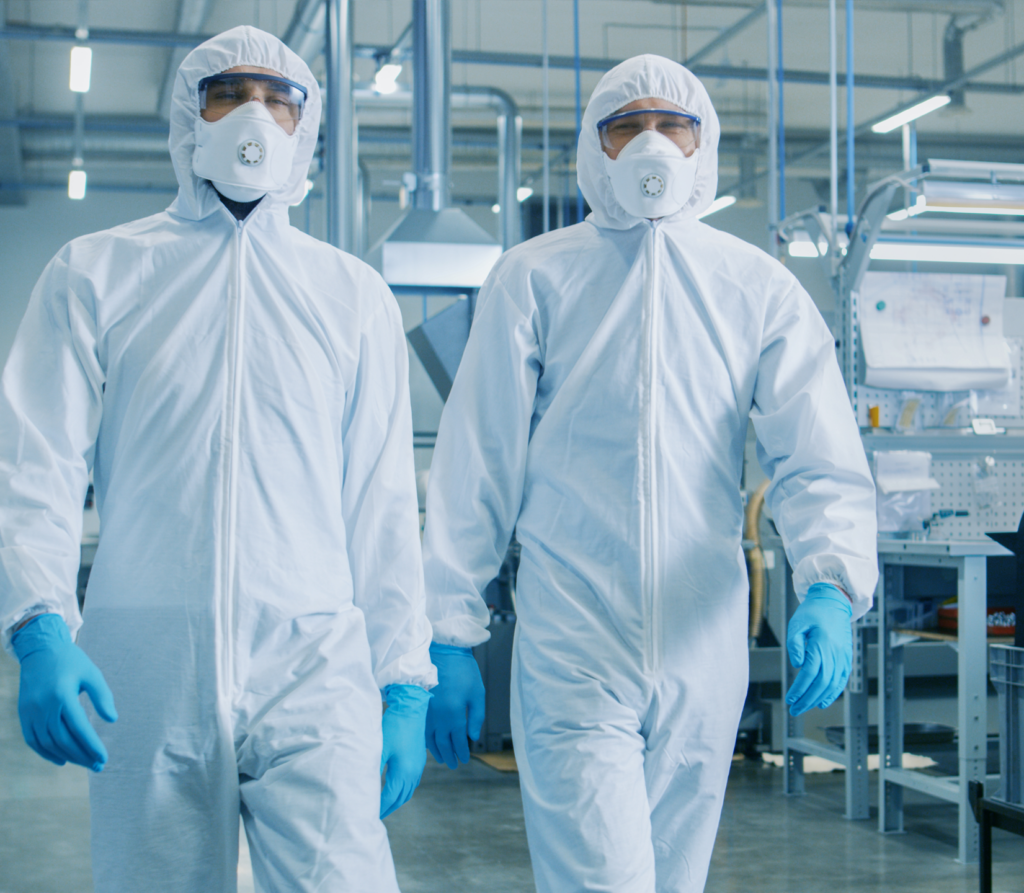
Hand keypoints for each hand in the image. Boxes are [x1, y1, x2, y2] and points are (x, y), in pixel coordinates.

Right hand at [12, 614, 117, 770]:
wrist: (40, 650)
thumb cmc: (71, 661)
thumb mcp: (91, 673)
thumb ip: (102, 696)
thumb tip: (112, 719)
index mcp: (62, 695)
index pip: (79, 728)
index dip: (92, 745)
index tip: (104, 758)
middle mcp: (44, 706)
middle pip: (63, 740)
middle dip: (82, 756)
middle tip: (98, 766)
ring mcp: (30, 712)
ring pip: (48, 743)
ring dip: (67, 756)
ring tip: (85, 763)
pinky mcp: (23, 714)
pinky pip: (33, 740)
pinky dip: (46, 753)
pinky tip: (61, 760)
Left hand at [380, 684, 430, 818]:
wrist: (412, 708)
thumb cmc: (394, 726)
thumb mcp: (380, 748)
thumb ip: (372, 768)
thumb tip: (363, 786)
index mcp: (404, 772)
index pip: (390, 797)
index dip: (379, 807)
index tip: (368, 815)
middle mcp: (413, 773)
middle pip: (401, 798)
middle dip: (388, 808)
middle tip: (375, 816)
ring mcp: (418, 767)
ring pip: (408, 792)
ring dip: (397, 801)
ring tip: (384, 806)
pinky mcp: (419, 760)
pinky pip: (412, 783)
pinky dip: (403, 791)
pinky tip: (395, 788)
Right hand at [424, 643, 484, 768]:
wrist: (443, 652)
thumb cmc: (463, 671)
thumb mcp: (477, 693)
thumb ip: (476, 717)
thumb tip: (472, 736)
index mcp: (453, 714)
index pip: (457, 740)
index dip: (461, 751)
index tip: (464, 759)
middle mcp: (437, 717)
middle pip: (442, 743)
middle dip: (449, 755)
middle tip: (454, 764)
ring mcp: (426, 712)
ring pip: (429, 738)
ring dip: (436, 751)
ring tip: (443, 758)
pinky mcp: (420, 706)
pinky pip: (422, 729)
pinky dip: (426, 739)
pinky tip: (430, 743)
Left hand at [785, 583, 852, 715]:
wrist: (833, 602)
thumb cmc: (813, 612)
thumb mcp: (797, 623)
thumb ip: (795, 644)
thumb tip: (797, 664)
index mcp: (822, 644)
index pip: (810, 673)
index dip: (800, 689)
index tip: (791, 699)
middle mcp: (835, 653)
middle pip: (822, 683)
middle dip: (807, 699)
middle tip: (795, 709)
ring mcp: (843, 656)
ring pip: (832, 684)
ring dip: (818, 699)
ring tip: (805, 707)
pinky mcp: (846, 658)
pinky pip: (841, 680)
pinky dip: (833, 693)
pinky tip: (823, 701)